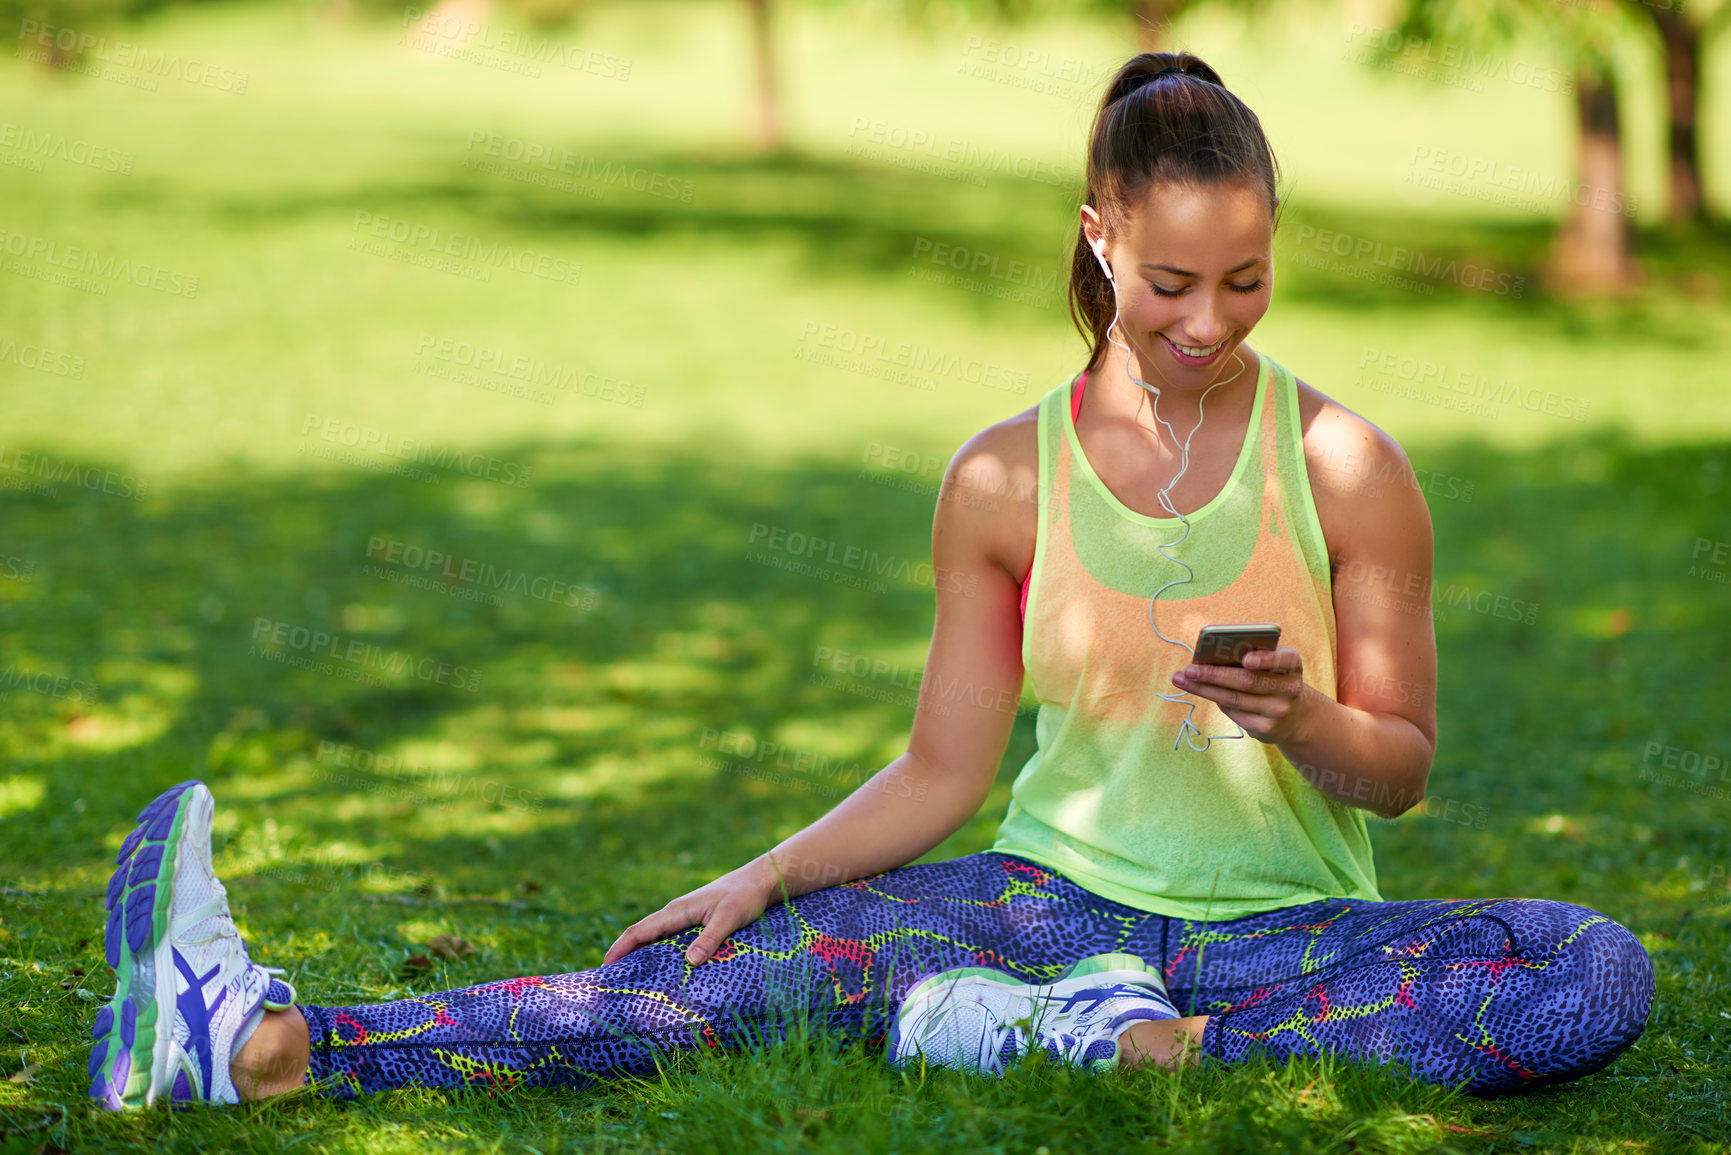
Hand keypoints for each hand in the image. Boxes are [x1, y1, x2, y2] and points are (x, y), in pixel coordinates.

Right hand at [603, 861, 775, 966]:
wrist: (758, 880)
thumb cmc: (745, 896)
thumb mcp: (729, 917)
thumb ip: (711, 938)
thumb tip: (690, 961)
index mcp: (676, 911)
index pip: (639, 930)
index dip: (620, 949)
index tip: (604, 968)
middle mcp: (675, 914)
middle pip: (641, 935)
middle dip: (623, 955)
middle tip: (610, 982)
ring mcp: (683, 918)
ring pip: (653, 938)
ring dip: (639, 956)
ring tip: (628, 981)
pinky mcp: (693, 923)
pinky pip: (668, 940)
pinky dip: (657, 953)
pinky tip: (659, 970)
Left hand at [1169, 644, 1311, 743]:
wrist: (1294, 715)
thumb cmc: (1271, 678)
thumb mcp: (1270, 663)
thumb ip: (1249, 655)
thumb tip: (1208, 657)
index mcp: (1292, 664)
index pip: (1284, 659)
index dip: (1265, 659)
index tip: (1246, 659)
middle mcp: (1290, 688)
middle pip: (1247, 681)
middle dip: (1214, 675)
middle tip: (1188, 669)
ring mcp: (1279, 711)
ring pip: (1234, 699)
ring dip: (1204, 689)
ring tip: (1181, 680)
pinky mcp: (1266, 729)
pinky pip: (1233, 713)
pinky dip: (1215, 700)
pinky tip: (1201, 691)